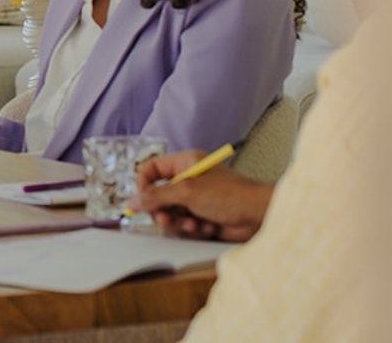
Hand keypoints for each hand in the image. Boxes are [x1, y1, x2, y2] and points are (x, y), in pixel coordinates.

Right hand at [134, 150, 273, 241]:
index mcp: (185, 163)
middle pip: (159, 195)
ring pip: (172, 213)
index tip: (141, 200)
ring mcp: (196, 199)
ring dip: (181, 221)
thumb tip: (133, 202)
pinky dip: (194, 228)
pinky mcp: (203, 217)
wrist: (259, 216)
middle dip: (163, 209)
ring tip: (195, 224)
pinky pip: (185, 224)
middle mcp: (189, 180)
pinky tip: (208, 227)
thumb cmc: (229, 195)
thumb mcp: (187, 192)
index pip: (152, 168)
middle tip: (166, 218)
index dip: (144, 183)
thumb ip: (157, 197)